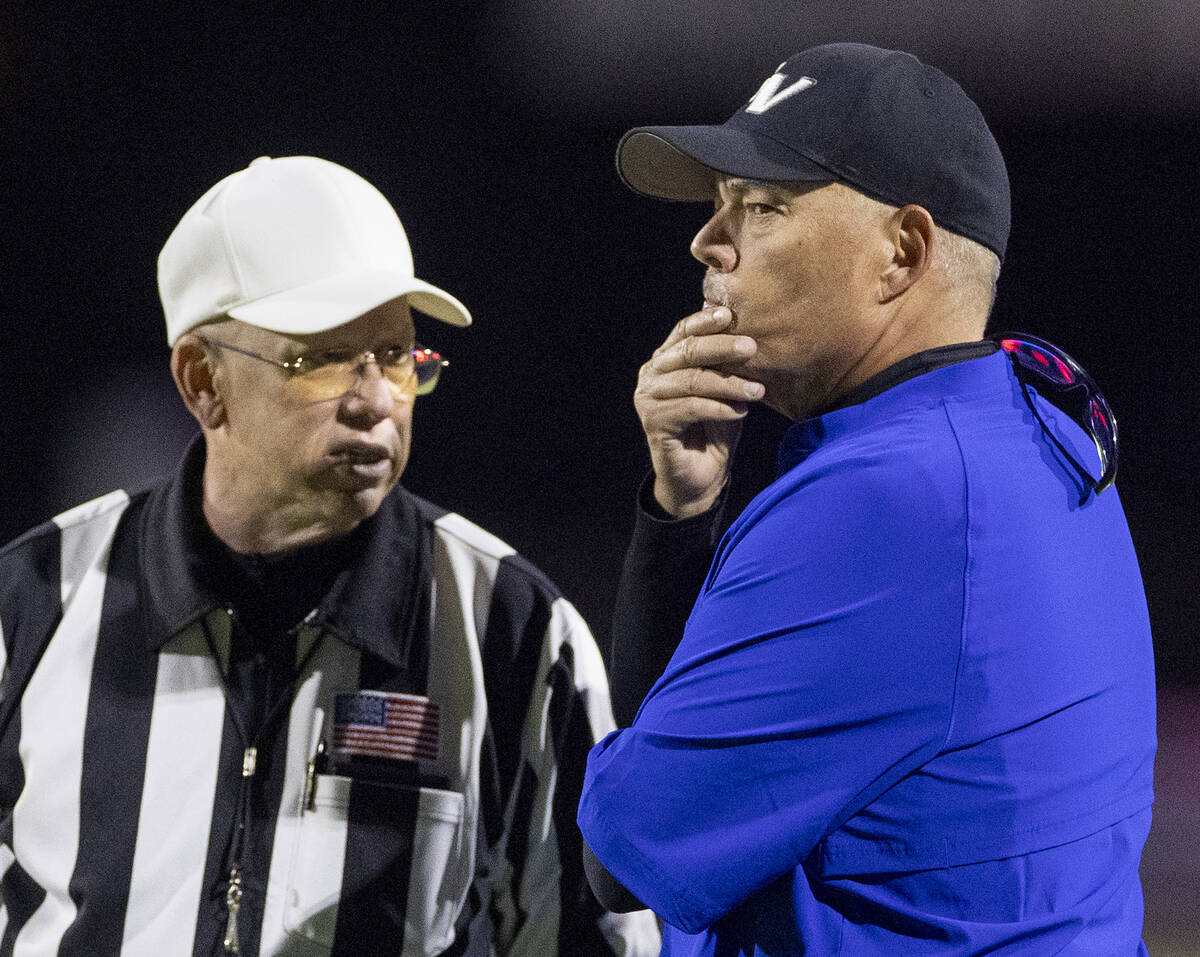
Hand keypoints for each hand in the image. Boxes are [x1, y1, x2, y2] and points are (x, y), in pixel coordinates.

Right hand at [634, 306, 763, 517]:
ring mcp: (648, 399)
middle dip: (721, 347)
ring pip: (691, 381)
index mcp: (666, 360)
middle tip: (752, 347)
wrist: (700, 478)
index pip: (683, 331)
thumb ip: (726, 363)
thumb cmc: (714, 428)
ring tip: (757, 391)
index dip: (705, 321)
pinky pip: (690, 408)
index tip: (731, 315)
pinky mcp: (653, 423)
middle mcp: (651, 375)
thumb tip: (743, 327)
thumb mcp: (724, 390)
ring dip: (728, 384)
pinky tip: (740, 412)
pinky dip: (719, 409)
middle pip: (687, 352)